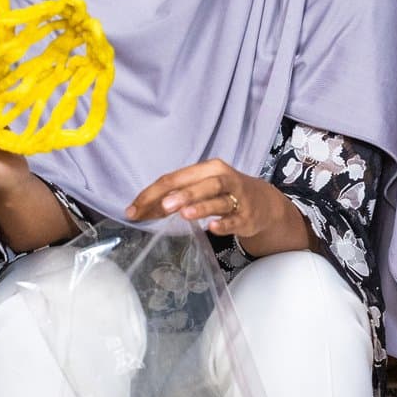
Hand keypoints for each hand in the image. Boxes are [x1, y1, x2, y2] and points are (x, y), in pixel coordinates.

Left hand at [125, 158, 294, 241]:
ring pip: (218, 199)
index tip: (133, 210)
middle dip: (181, 195)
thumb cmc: (223, 193)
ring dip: (200, 206)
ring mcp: (236, 198)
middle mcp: (223, 179)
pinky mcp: (246, 217)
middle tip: (163, 206)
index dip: (152, 193)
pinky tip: (212, 228)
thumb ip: (173, 197)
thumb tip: (142, 209)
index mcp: (207, 169)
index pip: (175, 178)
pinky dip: (223, 224)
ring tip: (184, 214)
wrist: (263, 203)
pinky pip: (233, 220)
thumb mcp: (200, 188)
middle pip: (201, 184)